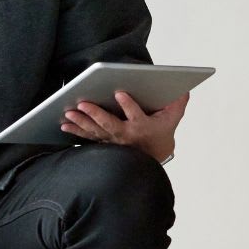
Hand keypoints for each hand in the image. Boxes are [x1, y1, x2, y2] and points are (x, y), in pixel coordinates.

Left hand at [62, 91, 187, 161]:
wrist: (152, 158)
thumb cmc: (159, 134)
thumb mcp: (172, 119)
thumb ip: (176, 104)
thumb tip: (184, 89)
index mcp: (143, 126)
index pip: (136, 115)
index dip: (128, 105)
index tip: (120, 93)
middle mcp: (126, 135)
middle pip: (110, 124)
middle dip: (96, 114)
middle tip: (83, 103)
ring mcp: (113, 141)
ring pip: (96, 131)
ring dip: (81, 122)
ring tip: (69, 112)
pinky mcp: (104, 143)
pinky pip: (88, 137)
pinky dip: (76, 131)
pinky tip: (64, 123)